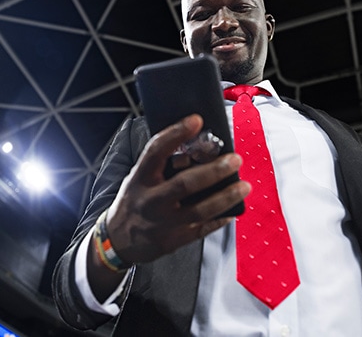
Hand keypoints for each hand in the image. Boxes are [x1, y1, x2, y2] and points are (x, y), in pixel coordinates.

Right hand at [106, 114, 250, 263]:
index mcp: (140, 178)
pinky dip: (220, 219)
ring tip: (244, 186)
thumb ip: (161, 166)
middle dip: (214, 170)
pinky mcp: (174, 240)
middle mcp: (151, 200)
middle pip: (186, 184)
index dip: (176, 133)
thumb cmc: (134, 202)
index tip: (197, 120)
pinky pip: (202, 229)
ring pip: (200, 210)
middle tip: (235, 159)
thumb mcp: (138, 179)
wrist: (118, 241)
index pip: (156, 151)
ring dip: (226, 196)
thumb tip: (197, 146)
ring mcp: (163, 222)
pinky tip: (233, 210)